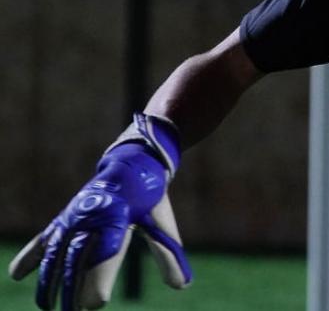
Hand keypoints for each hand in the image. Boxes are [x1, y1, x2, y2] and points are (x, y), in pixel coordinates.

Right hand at [8, 114, 191, 309]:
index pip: (105, 255)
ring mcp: (74, 217)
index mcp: (117, 219)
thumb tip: (182, 286)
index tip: (96, 303)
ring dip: (49, 280)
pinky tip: (16, 274)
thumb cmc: (149, 196)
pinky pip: (45, 238)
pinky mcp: (65, 218)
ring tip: (46, 305)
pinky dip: (31, 255)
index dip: (99, 279)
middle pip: (77, 260)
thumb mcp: (161, 223)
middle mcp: (91, 218)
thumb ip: (168, 254)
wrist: (131, 163)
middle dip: (72, 288)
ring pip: (56, 253)